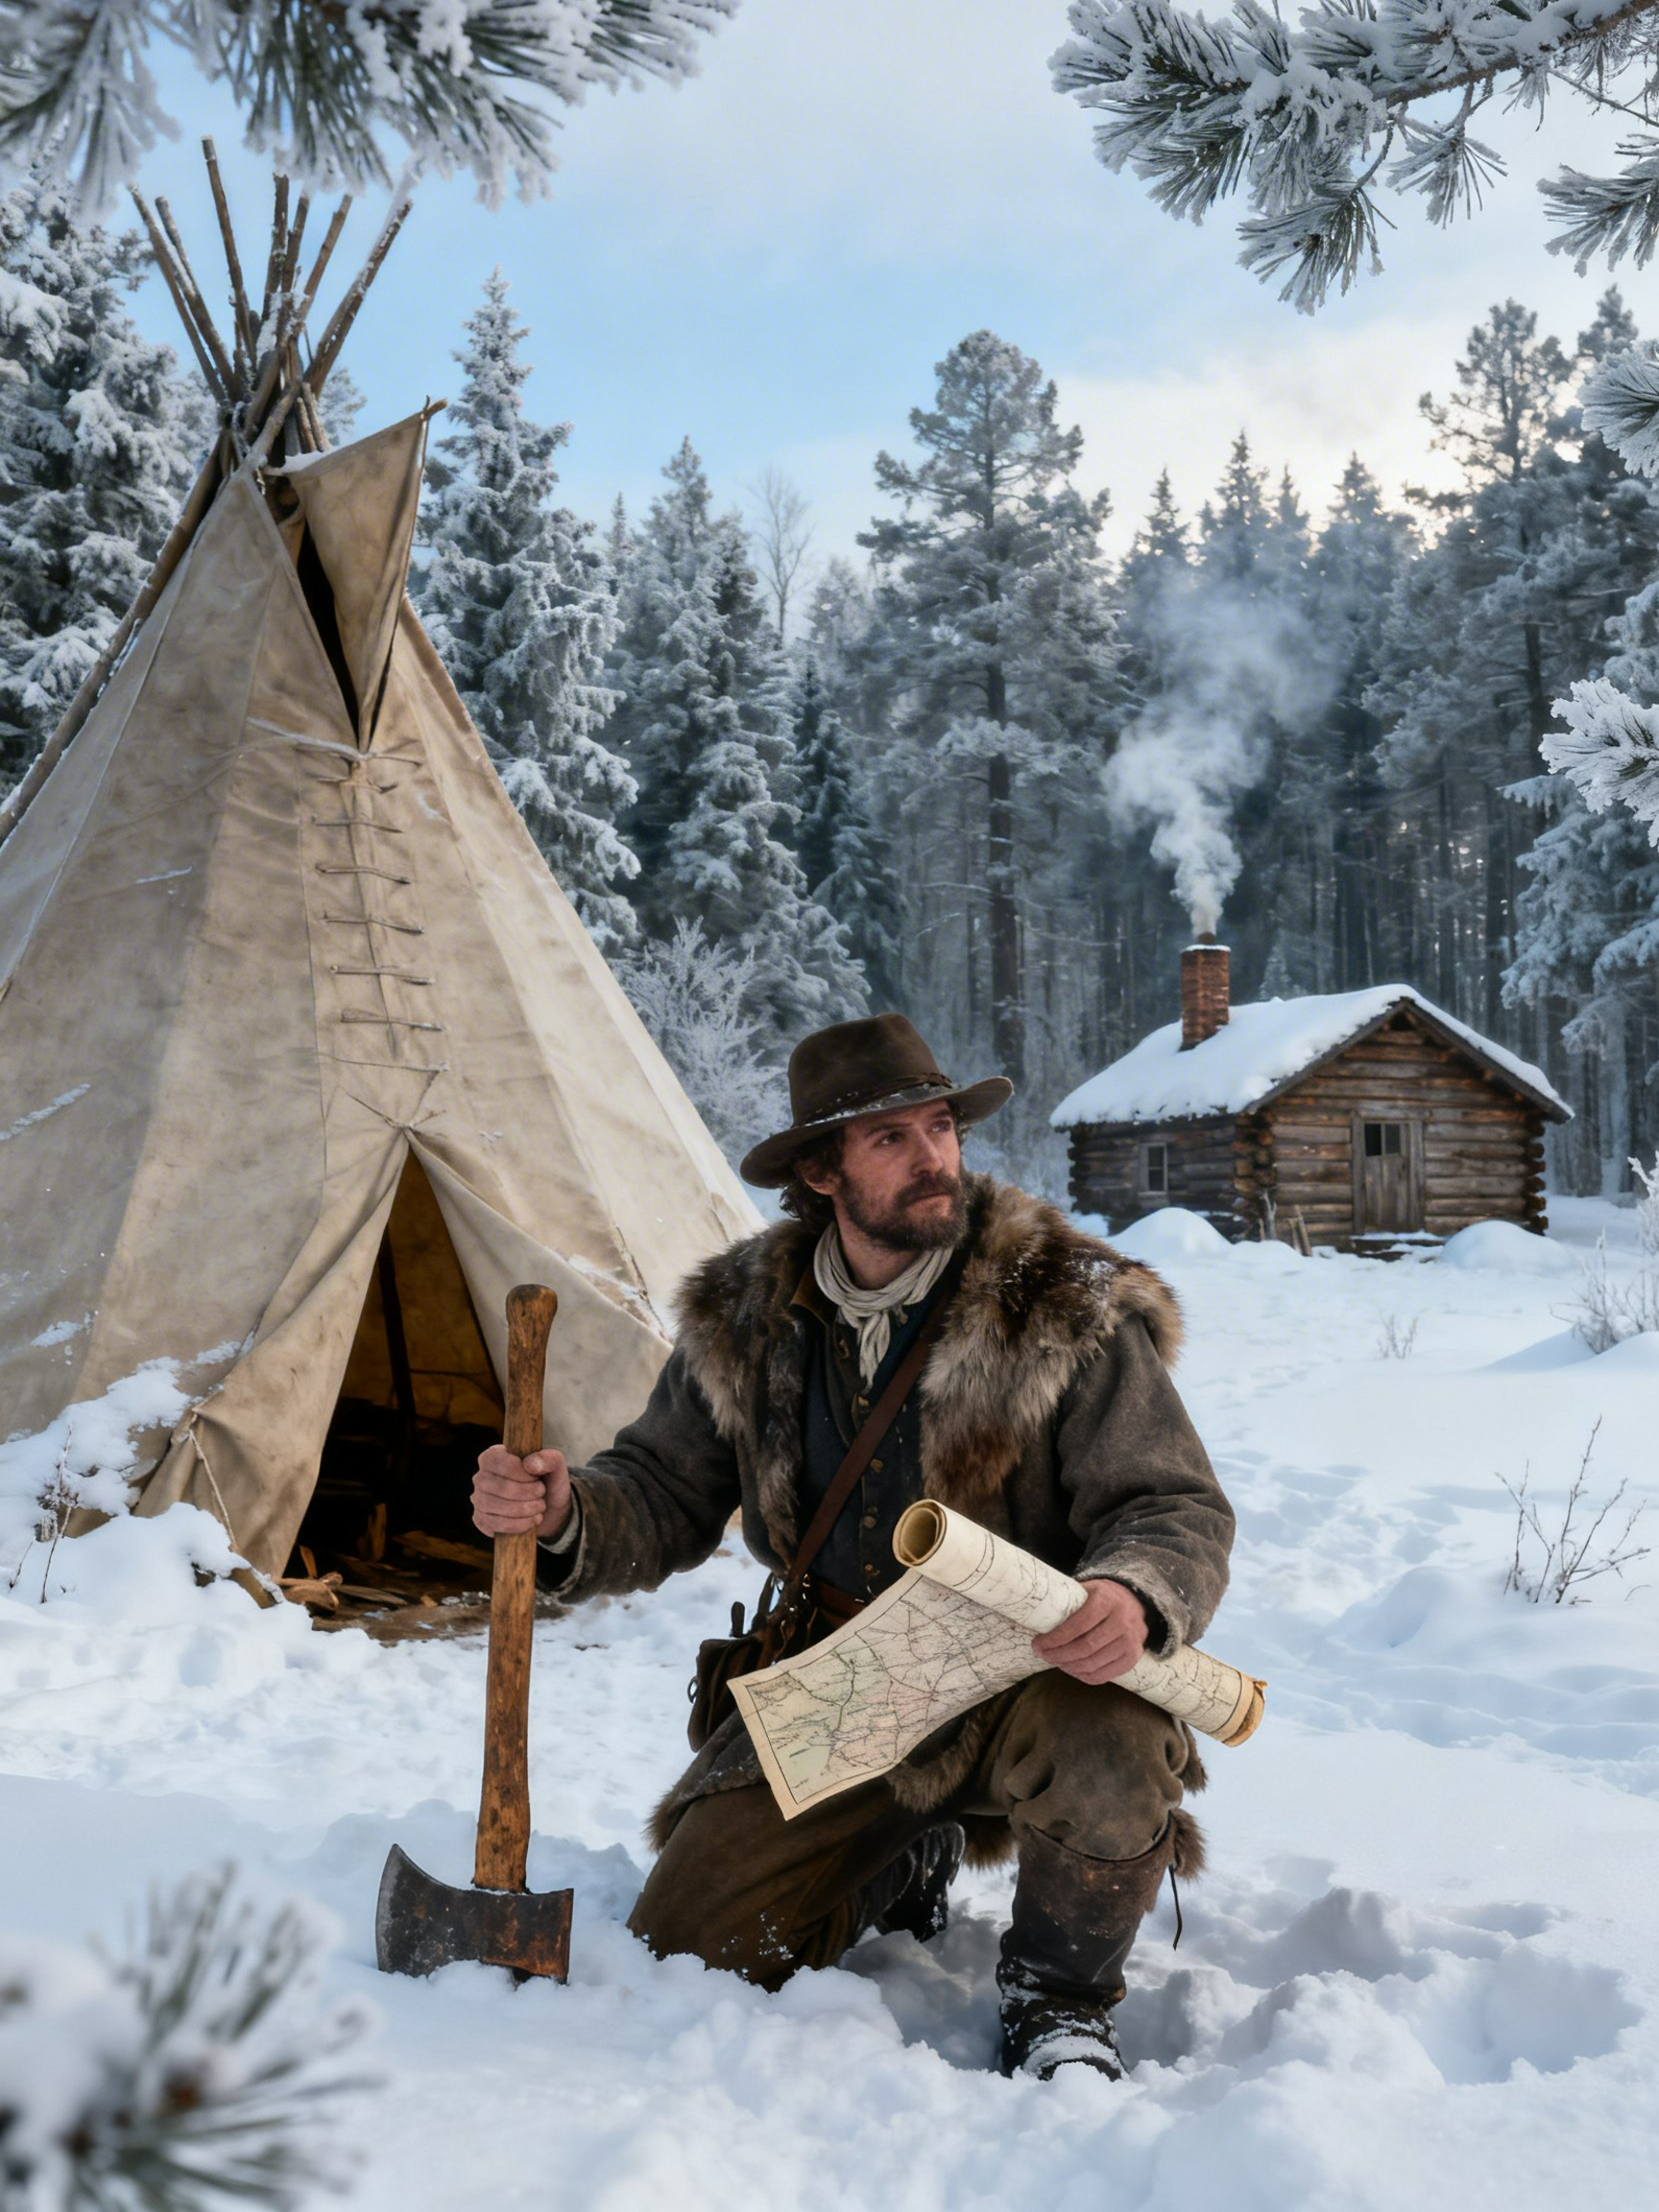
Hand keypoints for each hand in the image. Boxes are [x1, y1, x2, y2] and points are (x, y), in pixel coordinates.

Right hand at [471, 1444, 571, 1540]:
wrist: (548, 1510)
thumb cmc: (547, 1482)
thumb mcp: (555, 1467)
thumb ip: (549, 1459)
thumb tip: (531, 1464)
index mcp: (494, 1456)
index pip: (497, 1461)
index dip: (520, 1472)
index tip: (536, 1478)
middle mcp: (481, 1477)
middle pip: (499, 1486)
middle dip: (527, 1493)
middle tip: (541, 1493)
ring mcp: (479, 1499)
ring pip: (496, 1506)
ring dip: (525, 1509)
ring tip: (539, 1506)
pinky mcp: (482, 1520)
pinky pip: (495, 1525)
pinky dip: (518, 1524)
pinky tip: (531, 1520)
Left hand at [1032, 1579, 1148, 1684]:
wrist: (1133, 1600)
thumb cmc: (1101, 1597)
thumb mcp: (1085, 1590)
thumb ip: (1067, 1603)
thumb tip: (1037, 1620)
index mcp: (1106, 1600)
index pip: (1076, 1626)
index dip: (1054, 1639)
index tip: (1038, 1644)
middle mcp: (1122, 1620)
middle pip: (1085, 1647)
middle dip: (1058, 1655)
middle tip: (1043, 1655)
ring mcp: (1131, 1640)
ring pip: (1093, 1664)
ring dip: (1069, 1667)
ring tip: (1056, 1662)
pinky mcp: (1134, 1656)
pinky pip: (1105, 1675)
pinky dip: (1085, 1677)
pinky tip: (1072, 1670)